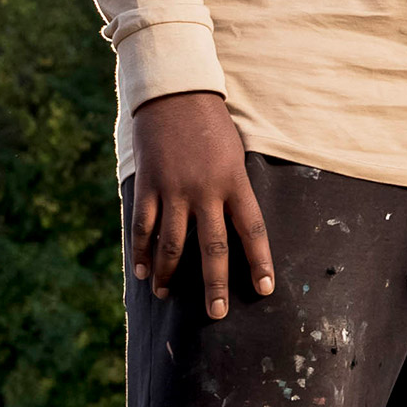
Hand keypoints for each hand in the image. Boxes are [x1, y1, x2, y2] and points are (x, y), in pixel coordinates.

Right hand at [130, 92, 272, 319]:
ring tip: (167, 296)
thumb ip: (233, 190)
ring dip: (170, 274)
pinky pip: (144, 226)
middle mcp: (206, 190)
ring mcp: (174, 189)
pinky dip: (142, 252)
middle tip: (216, 313)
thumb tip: (233, 227)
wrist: (174, 92)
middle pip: (212, 247)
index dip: (259, 262)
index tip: (263, 289)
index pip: (252, 230)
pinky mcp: (149, 185)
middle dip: (214, 284)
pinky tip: (144, 273)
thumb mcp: (234, 155)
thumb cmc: (211, 124)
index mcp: (234, 182)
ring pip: (172, 244)